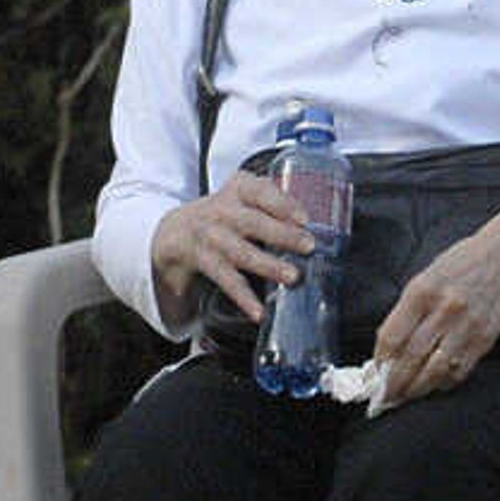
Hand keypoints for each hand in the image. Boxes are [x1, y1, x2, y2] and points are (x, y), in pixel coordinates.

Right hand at [150, 172, 312, 328]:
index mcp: (238, 189)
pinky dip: (244, 297)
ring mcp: (211, 235)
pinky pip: (226, 280)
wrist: (176, 231)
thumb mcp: (244, 199)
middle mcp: (222, 210)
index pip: (261, 191)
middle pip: (253, 221)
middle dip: (282, 234)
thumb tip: (323, 226)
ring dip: (268, 265)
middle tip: (308, 246)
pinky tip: (259, 311)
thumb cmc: (226, 215)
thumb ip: (276, 205)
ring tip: (292, 277)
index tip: (304, 218)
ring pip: (241, 251)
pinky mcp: (204, 260)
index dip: (282, 203)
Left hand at [371, 211, 499, 404]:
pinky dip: (442, 383)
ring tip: (405, 396)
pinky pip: (459, 371)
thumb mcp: (425, 276)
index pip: (393, 335)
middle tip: (384, 397)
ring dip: (416, 389)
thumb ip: (407, 310)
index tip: (375, 372)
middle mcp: (444, 310)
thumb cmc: (461, 264)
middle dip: (394, 383)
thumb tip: (388, 347)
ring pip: (434, 371)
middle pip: (411, 358)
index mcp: (423, 291)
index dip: (380, 360)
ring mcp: (467, 327)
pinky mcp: (485, 339)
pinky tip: (433, 386)